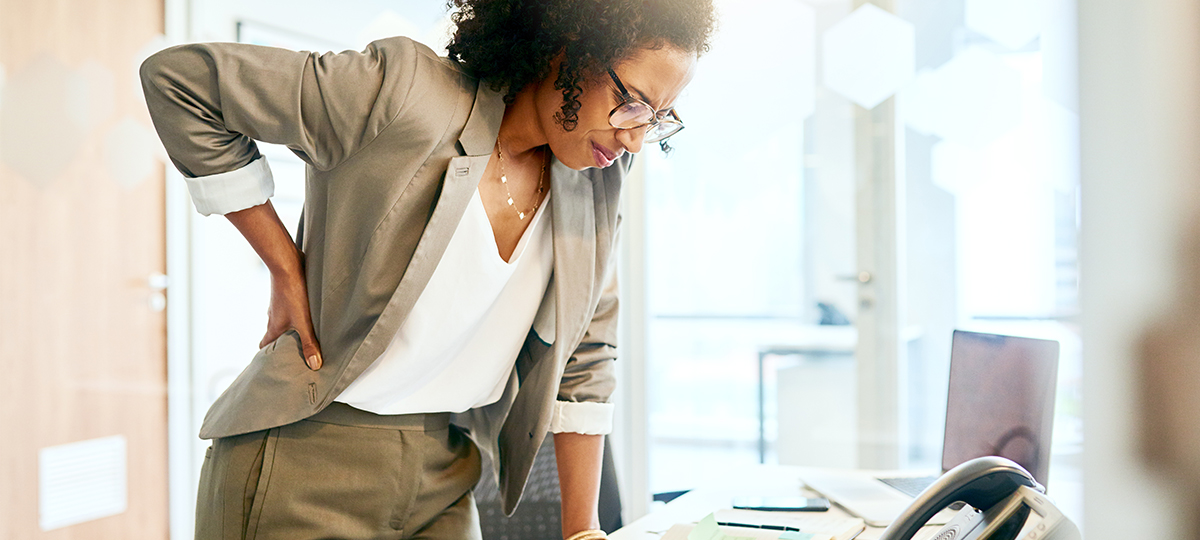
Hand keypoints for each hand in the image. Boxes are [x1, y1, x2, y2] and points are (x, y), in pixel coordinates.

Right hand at [224, 200, 323, 370]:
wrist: (287, 264)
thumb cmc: (293, 293)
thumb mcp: (304, 322)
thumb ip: (309, 343)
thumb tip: (314, 365)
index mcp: (274, 327)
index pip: (264, 346)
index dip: (267, 356)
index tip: (272, 364)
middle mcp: (273, 317)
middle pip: (273, 335)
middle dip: (281, 344)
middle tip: (293, 352)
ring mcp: (278, 305)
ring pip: (281, 321)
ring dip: (289, 329)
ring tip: (303, 335)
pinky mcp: (285, 294)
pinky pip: (288, 308)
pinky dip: (294, 315)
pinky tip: (307, 313)